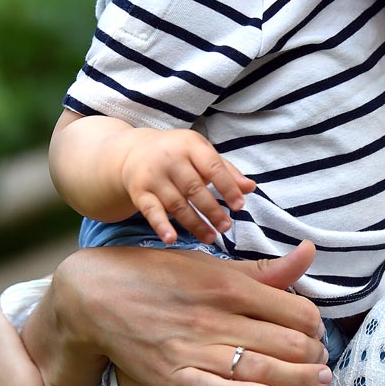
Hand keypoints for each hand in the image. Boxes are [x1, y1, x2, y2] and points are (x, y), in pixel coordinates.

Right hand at [24, 240, 331, 385]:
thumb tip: (310, 253)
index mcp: (228, 285)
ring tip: (319, 382)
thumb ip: (261, 269)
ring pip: (261, 370)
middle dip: (314, 355)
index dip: (315, 325)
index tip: (318, 332)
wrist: (94, 295)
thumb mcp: (209, 264)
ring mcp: (193, 349)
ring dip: (298, 379)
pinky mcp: (171, 375)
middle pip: (287, 343)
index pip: (295, 310)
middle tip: (324, 363)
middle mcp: (215, 318)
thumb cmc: (157, 275)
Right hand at [122, 127, 255, 244]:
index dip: (227, 187)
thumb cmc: (177, 154)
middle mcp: (170, 159)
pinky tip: (171, 239)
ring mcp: (153, 176)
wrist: (133, 152)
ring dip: (195, 223)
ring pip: (176, 204)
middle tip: (226, 227)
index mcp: (190, 146)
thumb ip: (226, 171)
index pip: (212, 167)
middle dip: (212, 210)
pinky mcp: (140, 192)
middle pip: (194, 188)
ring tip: (211, 237)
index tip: (239, 206)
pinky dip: (161, 226)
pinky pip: (151, 211)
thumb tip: (250, 188)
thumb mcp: (201, 153)